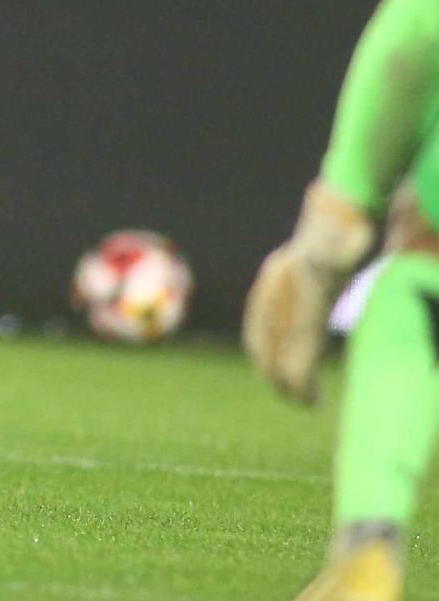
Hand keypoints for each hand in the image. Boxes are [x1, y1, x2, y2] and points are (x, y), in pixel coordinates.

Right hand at [243, 180, 375, 403]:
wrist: (335, 210)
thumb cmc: (353, 231)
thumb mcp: (354, 242)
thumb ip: (348, 248)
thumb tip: (351, 249)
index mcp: (301, 283)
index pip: (295, 341)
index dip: (299, 376)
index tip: (310, 401)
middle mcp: (280, 285)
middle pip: (273, 343)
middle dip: (283, 378)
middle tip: (303, 403)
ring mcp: (271, 284)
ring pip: (260, 334)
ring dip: (270, 366)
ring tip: (290, 390)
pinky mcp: (271, 284)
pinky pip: (258, 323)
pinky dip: (262, 347)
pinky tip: (272, 362)